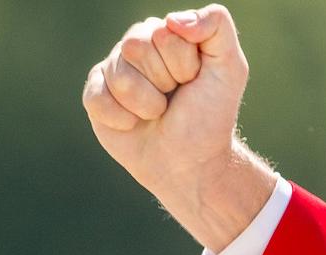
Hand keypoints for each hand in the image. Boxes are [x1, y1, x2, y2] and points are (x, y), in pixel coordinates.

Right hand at [82, 7, 275, 251]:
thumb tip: (172, 20)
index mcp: (167, 32)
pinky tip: (133, 125)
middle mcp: (137, 44)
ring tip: (156, 114)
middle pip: (135, 47)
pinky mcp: (95, 95)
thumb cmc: (208, 116)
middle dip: (162, 83)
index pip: (164, 33)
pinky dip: (121, 120)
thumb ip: (216, 25)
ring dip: (145, 105)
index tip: (193, 81)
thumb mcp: (230, 67)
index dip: (182, 65)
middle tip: (173, 99)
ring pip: (119, 77)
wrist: (190, 163)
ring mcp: (113, 69)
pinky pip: (97, 98)